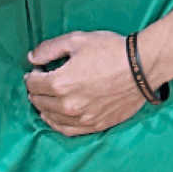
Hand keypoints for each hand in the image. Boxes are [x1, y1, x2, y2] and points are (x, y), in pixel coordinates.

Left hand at [23, 30, 144, 135]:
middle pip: (40, 102)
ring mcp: (82, 118)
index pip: (33, 84)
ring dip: (43, 108)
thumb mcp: (77, 40)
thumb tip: (31, 58)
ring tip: (44, 99)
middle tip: (39, 83)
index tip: (36, 71)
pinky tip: (55, 118)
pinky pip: (68, 131)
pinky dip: (57, 124)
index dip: (31, 76)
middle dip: (35, 91)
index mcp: (61, 83)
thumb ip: (49, 49)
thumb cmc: (110, 50)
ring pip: (51, 118)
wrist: (141, 68)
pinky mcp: (95, 125)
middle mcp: (68, 105)